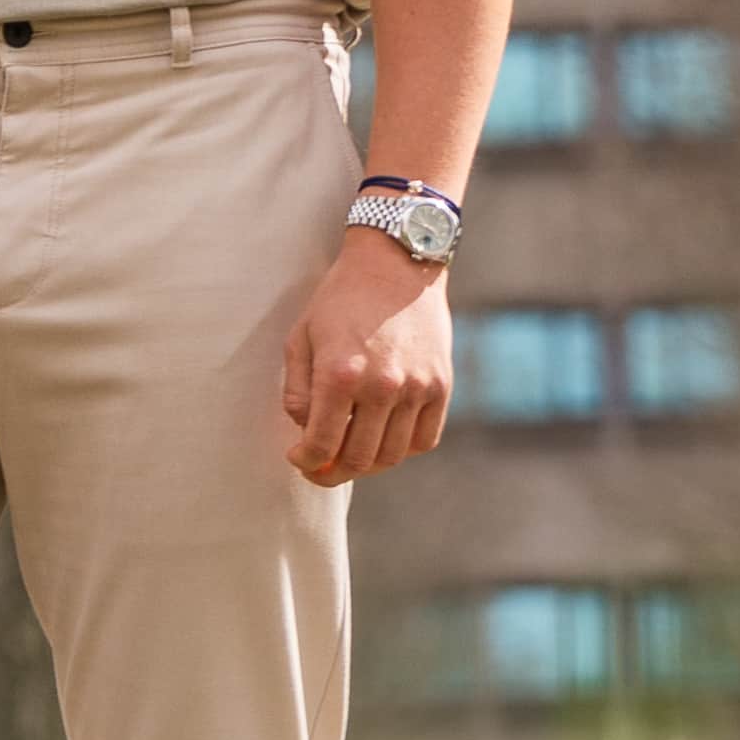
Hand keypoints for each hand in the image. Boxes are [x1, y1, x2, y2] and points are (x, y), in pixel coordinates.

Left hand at [280, 229, 454, 484]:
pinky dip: (403, 449)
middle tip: (320, 470)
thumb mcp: (300, 337)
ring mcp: (418, 388)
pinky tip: (383, 438)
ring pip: (393, 455)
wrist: (396, 266)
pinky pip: (425, 439)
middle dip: (333, 473)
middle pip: (359, 458)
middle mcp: (383, 386)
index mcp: (340, 374)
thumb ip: (297, 390)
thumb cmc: (340, 301)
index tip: (299, 460)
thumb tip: (305, 430)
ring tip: (349, 455)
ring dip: (368, 465)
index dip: (307, 462)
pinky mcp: (442, 386)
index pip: (322, 444)